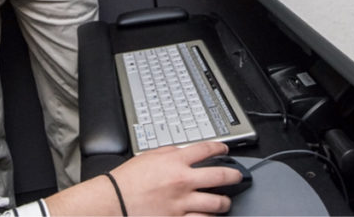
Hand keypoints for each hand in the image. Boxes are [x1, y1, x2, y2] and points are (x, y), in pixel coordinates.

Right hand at [45, 141, 234, 215]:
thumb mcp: (149, 155)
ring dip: (224, 202)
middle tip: (238, 177)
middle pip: (220, 177)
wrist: (115, 200)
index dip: (220, 149)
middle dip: (234, 176)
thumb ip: (170, 152)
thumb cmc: (127, 179)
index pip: (206, 150)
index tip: (225, 151)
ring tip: (225, 202)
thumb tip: (185, 152)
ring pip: (216, 204)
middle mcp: (183, 181)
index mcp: (175, 161)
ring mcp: (182, 203)